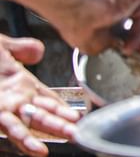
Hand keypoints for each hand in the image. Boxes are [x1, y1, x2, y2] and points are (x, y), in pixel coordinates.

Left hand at [0, 35, 79, 156]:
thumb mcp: (1, 47)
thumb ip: (20, 48)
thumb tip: (38, 51)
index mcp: (21, 85)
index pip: (47, 99)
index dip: (62, 108)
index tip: (78, 116)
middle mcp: (14, 100)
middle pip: (40, 115)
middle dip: (58, 125)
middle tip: (76, 133)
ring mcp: (2, 108)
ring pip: (22, 125)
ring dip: (34, 138)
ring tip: (44, 150)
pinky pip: (7, 127)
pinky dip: (20, 138)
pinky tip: (30, 147)